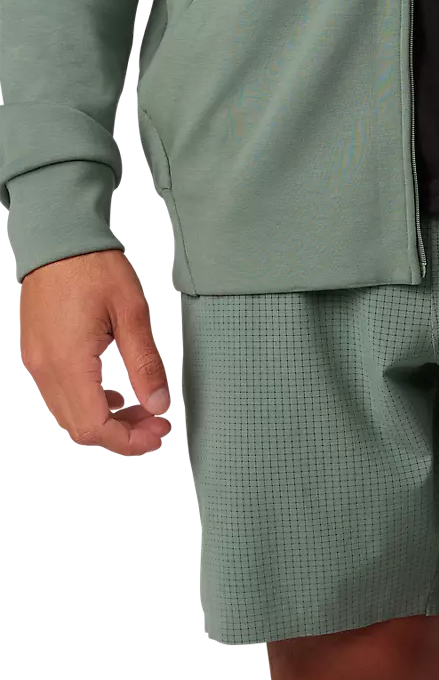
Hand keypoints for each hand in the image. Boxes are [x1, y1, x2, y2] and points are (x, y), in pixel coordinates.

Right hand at [19, 249, 171, 455]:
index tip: (161, 433)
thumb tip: (160, 406)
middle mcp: (45, 369)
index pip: (94, 427)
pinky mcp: (38, 353)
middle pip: (80, 428)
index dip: (129, 441)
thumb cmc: (95, 268)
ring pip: (70, 414)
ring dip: (109, 420)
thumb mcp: (133, 314)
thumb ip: (147, 365)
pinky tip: (118, 393)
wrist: (59, 238)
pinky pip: (61, 395)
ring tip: (145, 408)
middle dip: (124, 435)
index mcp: (69, 362)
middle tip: (160, 423)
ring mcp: (37, 362)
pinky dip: (91, 403)